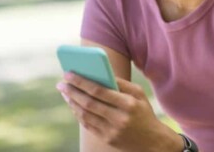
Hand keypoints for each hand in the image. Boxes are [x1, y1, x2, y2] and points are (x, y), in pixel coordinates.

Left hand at [56, 73, 179, 150]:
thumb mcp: (138, 93)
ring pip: (85, 115)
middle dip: (72, 91)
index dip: (82, 82)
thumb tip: (102, 73)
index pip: (99, 91)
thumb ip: (121, 83)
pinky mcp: (106, 139)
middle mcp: (118, 118)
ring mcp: (111, 131)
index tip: (69, 74)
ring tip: (65, 92)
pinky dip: (78, 113)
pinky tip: (73, 104)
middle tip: (61, 83)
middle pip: (89, 103)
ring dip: (72, 102)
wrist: (152, 140)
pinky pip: (87, 125)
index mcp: (127, 103)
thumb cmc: (144, 111)